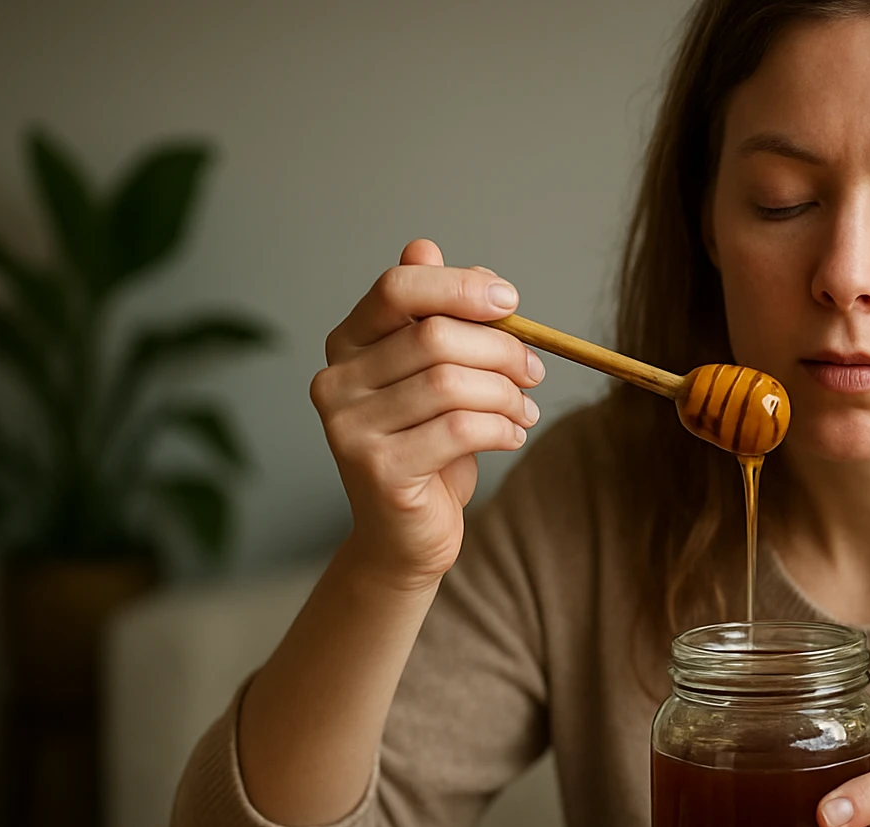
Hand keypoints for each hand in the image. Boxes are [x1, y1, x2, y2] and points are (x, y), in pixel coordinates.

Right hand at [312, 238, 544, 588]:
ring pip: (452, 384)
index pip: (398, 288)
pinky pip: (459, 430)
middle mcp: (335, 380)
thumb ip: (435, 316)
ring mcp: (349, 428)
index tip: (511, 302)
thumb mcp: (436, 374)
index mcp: (348, 343)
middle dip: (502, 350)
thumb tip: (427, 248)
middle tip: (534, 372)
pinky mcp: (378, 470)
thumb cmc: (428, 446)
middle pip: (436, 337)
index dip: (460, 287)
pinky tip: (513, 435)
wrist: (406, 535)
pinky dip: (502, 428)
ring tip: (525, 409)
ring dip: (507, 394)